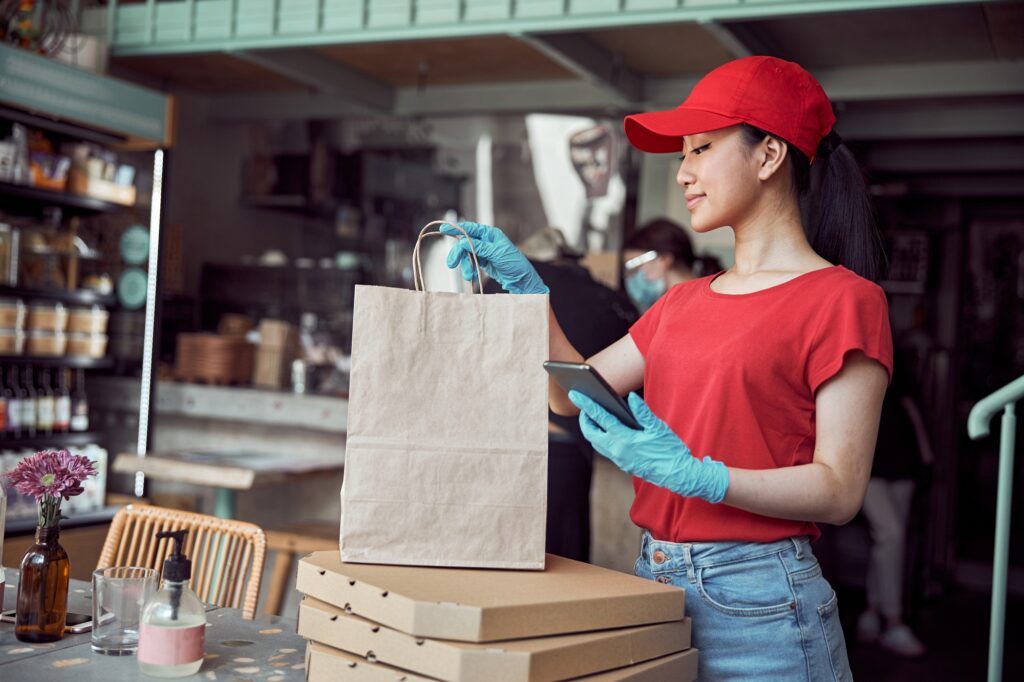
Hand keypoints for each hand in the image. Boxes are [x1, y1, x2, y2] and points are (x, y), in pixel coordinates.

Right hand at [442, 221, 548, 294]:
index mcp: (491, 235)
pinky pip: (471, 264)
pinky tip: (472, 276)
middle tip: (451, 264)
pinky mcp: (484, 263)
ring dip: (465, 266)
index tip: (444, 229)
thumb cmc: (516, 265)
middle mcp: (487, 242)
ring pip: (467, 255)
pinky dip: (470, 270)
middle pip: (465, 243)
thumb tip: (463, 242)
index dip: (457, 228)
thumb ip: (479, 247)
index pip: (471, 228)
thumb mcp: (497, 254)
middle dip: (458, 254)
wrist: (522, 282)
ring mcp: (485, 253)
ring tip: (469, 275)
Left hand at [569, 390, 728, 502]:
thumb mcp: (658, 427)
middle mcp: (618, 451)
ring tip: (593, 416)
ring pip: (597, 443)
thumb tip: (630, 397)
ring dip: (592, 430)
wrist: (678, 475)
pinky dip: (602, 438)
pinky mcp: (623, 464)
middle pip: (591, 434)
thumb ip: (643, 412)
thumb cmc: (671, 449)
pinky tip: (608, 430)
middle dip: (585, 419)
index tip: (575, 394)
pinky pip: (606, 450)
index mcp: (625, 439)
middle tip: (584, 406)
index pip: (601, 419)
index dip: (586, 405)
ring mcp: (619, 460)